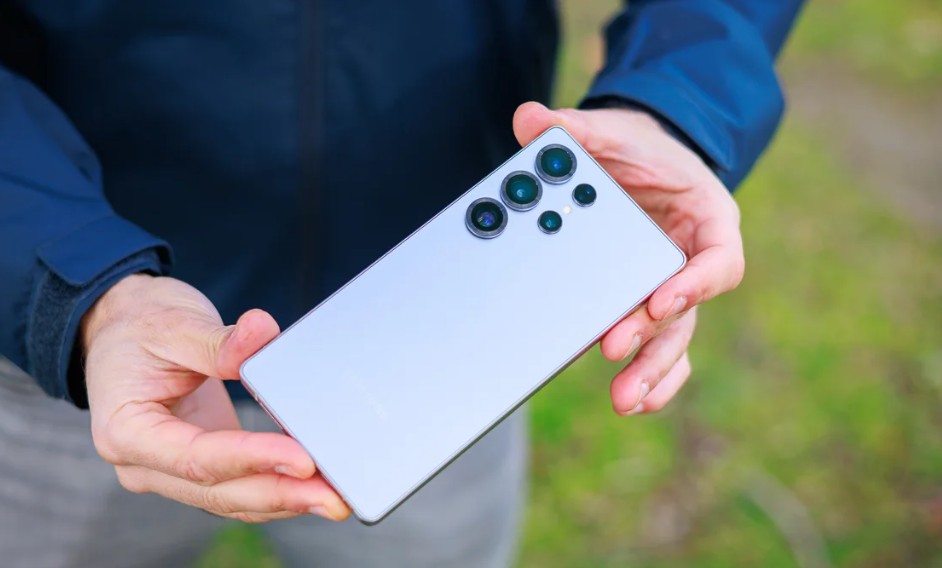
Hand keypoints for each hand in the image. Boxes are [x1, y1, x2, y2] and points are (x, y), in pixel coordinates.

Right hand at [81, 274, 350, 521]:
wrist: (123, 328)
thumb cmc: (141, 326)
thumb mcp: (173, 323)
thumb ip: (217, 340)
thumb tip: (261, 333)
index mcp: (126, 431)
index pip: (196, 457)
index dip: (252, 459)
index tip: (301, 458)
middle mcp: (145, 464)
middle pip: (219, 491)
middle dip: (281, 494)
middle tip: (334, 497)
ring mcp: (172, 471)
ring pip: (234, 498)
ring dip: (287, 500)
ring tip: (336, 498)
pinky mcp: (201, 466)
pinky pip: (241, 487)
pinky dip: (280, 488)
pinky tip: (317, 487)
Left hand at [513, 102, 743, 415]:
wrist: (638, 163)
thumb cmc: (637, 151)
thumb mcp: (612, 132)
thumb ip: (577, 129)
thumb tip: (530, 119)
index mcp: (707, 218)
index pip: (718, 256)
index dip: (695, 281)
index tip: (661, 296)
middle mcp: (695, 261)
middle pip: (688, 308)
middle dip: (653, 335)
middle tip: (615, 351)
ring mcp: (673, 288)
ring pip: (673, 338)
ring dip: (651, 370)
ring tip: (623, 399)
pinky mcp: (649, 305)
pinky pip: (660, 345)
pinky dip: (653, 376)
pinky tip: (633, 401)